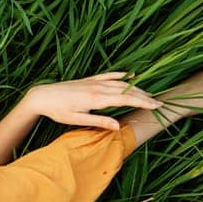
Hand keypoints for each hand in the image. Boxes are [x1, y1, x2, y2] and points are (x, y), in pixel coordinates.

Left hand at [26, 71, 165, 131]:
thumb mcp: (77, 119)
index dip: (143, 102)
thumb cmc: (57, 111)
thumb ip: (99, 121)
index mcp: (96, 98)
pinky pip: (109, 75)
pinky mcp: (89, 79)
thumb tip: (119, 126)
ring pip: (120, 83)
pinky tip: (130, 75)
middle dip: (145, 96)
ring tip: (149, 94)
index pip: (126, 99)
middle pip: (127, 90)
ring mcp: (94, 81)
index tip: (157, 106)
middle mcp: (98, 87)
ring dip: (136, 88)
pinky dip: (121, 75)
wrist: (42, 95)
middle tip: (160, 103)